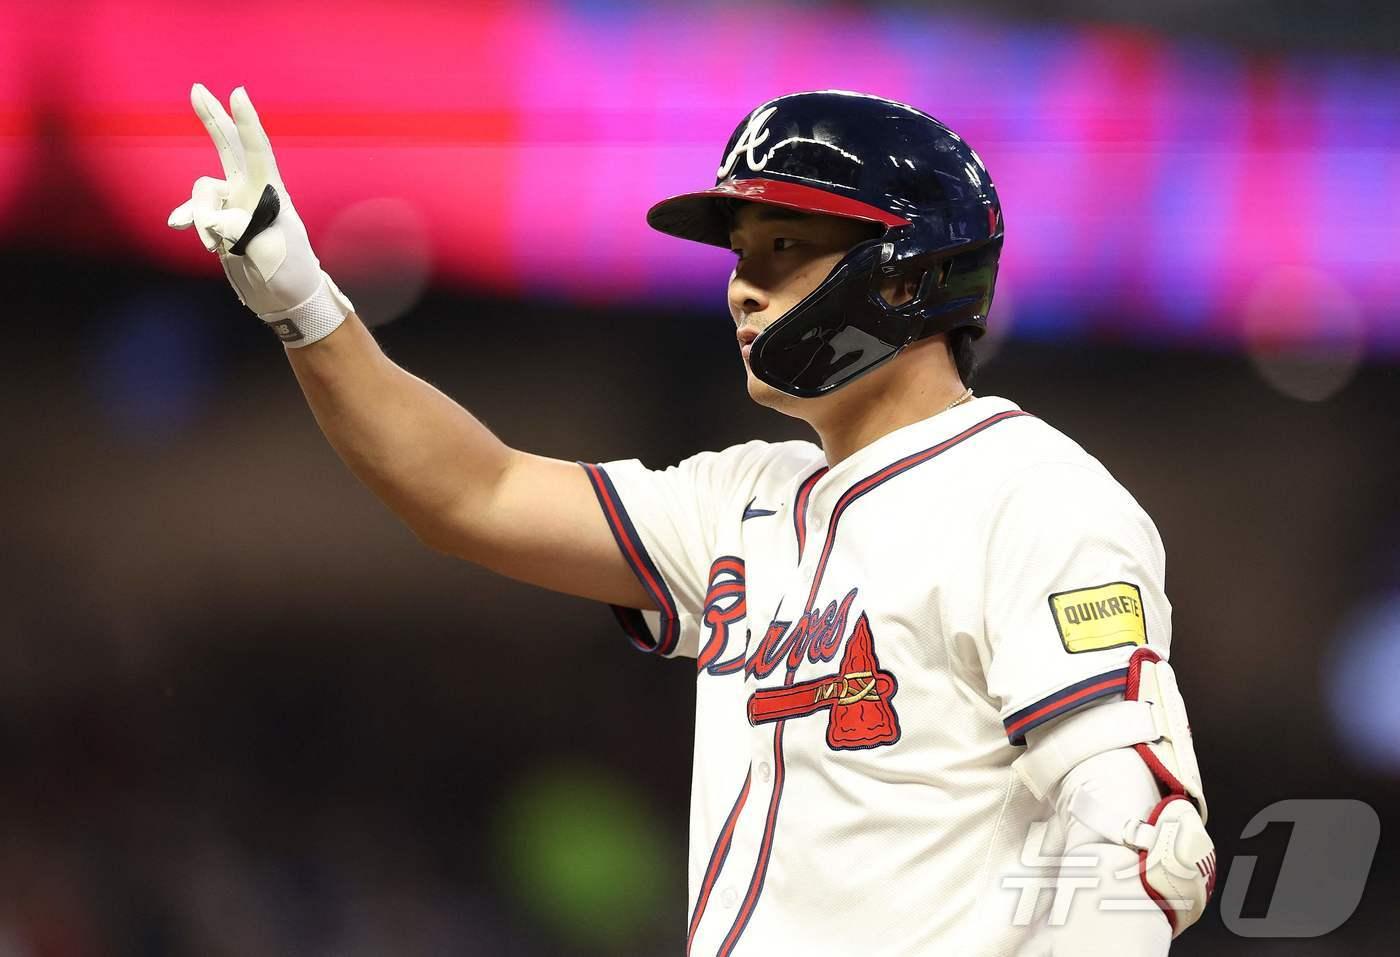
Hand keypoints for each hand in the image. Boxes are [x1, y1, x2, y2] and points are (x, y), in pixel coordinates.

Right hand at [168, 83, 353, 346]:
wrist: (287, 299)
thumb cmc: (289, 272)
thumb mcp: (270, 252)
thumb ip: (239, 230)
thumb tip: (207, 220)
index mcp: (270, 193)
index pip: (256, 152)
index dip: (247, 123)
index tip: (239, 93)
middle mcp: (251, 193)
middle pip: (228, 148)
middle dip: (213, 119)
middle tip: (197, 89)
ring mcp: (235, 207)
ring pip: (202, 193)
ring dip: (198, 213)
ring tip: (215, 244)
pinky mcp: (222, 224)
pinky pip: (195, 213)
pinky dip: (189, 219)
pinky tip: (179, 225)